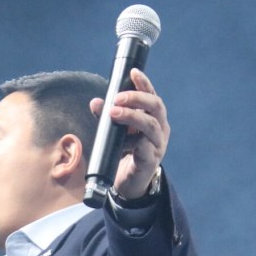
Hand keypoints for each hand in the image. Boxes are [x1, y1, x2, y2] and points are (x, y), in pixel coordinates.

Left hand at [89, 68, 169, 198]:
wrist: (129, 182)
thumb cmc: (125, 152)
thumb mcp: (116, 131)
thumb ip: (107, 116)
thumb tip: (95, 102)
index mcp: (154, 117)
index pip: (152, 95)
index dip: (144, 83)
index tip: (133, 72)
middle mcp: (160, 129)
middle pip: (156, 106)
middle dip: (136, 98)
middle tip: (117, 98)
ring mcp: (158, 145)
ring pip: (151, 125)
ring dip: (132, 116)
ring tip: (113, 113)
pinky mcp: (151, 161)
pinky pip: (144, 147)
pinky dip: (131, 141)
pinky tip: (120, 141)